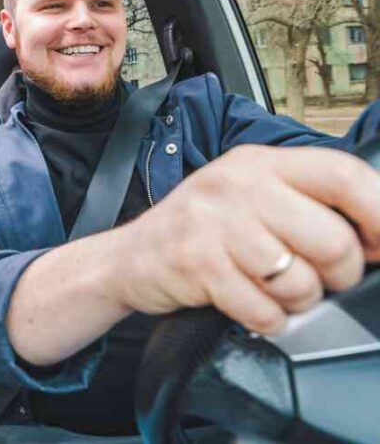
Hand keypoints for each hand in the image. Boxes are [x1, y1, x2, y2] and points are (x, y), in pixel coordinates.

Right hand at [117, 146, 379, 335]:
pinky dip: (266, 321)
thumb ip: (303, 202)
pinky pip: (264, 311)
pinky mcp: (196, 263)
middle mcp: (237, 184)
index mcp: (258, 162)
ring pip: (300, 281)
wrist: (127, 257)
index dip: (379, 215)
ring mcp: (213, 223)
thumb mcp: (248, 196)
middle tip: (316, 278)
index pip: (343, 175)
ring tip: (272, 291)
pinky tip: (249, 305)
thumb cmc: (199, 231)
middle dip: (337, 275)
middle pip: (332, 239)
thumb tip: (374, 237)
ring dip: (297, 302)